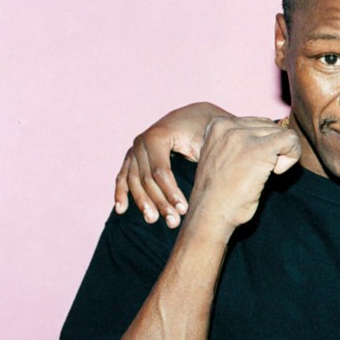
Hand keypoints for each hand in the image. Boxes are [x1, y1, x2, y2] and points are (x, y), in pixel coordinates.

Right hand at [114, 103, 232, 226]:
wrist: (196, 116)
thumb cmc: (206, 131)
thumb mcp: (208, 141)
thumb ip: (208, 157)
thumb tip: (217, 181)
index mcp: (158, 136)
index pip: (161, 172)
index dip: (171, 193)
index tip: (185, 210)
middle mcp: (141, 141)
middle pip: (147, 179)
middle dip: (160, 202)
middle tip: (174, 222)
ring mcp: (135, 149)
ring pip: (135, 181)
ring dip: (143, 203)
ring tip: (154, 220)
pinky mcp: (133, 156)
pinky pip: (124, 176)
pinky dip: (121, 192)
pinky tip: (121, 209)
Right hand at [183, 116, 300, 236]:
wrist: (210, 213)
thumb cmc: (220, 191)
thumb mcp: (224, 155)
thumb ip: (240, 140)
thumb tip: (273, 130)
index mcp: (217, 124)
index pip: (256, 123)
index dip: (261, 145)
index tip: (250, 165)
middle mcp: (228, 124)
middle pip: (270, 126)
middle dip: (272, 149)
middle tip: (258, 172)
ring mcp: (243, 135)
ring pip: (282, 133)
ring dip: (280, 155)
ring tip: (263, 174)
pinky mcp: (259, 149)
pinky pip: (291, 140)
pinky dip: (292, 156)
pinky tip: (275, 173)